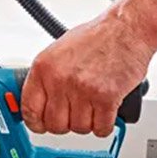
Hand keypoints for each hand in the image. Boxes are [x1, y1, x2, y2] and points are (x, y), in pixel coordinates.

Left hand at [21, 14, 152, 137]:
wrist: (127, 29)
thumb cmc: (97, 37)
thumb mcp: (59, 51)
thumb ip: (46, 77)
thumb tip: (38, 100)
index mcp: (44, 67)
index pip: (29, 109)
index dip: (36, 122)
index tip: (42, 124)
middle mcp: (60, 79)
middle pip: (55, 125)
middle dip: (66, 123)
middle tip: (75, 112)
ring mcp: (83, 90)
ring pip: (79, 128)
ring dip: (88, 122)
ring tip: (93, 104)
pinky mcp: (106, 98)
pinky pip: (101, 128)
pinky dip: (105, 124)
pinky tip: (106, 110)